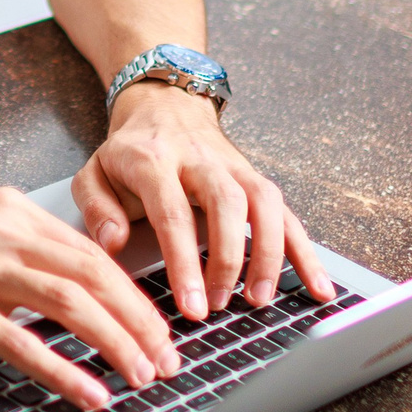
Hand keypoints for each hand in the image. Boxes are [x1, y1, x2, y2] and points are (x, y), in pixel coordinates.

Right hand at [0, 189, 178, 410]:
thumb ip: (17, 248)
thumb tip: (70, 284)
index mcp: (9, 211)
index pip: (90, 252)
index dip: (133, 293)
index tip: (160, 328)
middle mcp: (0, 231)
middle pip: (92, 275)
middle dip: (140, 320)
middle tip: (169, 360)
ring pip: (68, 303)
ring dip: (115, 343)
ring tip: (142, 377)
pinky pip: (19, 341)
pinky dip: (62, 369)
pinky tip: (88, 392)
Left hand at [74, 84, 334, 319]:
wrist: (164, 106)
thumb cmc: (129, 152)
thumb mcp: (94, 172)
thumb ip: (96, 208)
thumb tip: (113, 245)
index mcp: (153, 159)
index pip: (171, 212)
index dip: (183, 260)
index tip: (190, 303)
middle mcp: (200, 160)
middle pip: (226, 203)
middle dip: (227, 258)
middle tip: (219, 305)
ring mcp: (234, 167)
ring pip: (263, 203)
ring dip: (269, 253)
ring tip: (260, 299)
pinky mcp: (257, 180)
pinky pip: (287, 214)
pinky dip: (306, 252)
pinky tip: (318, 287)